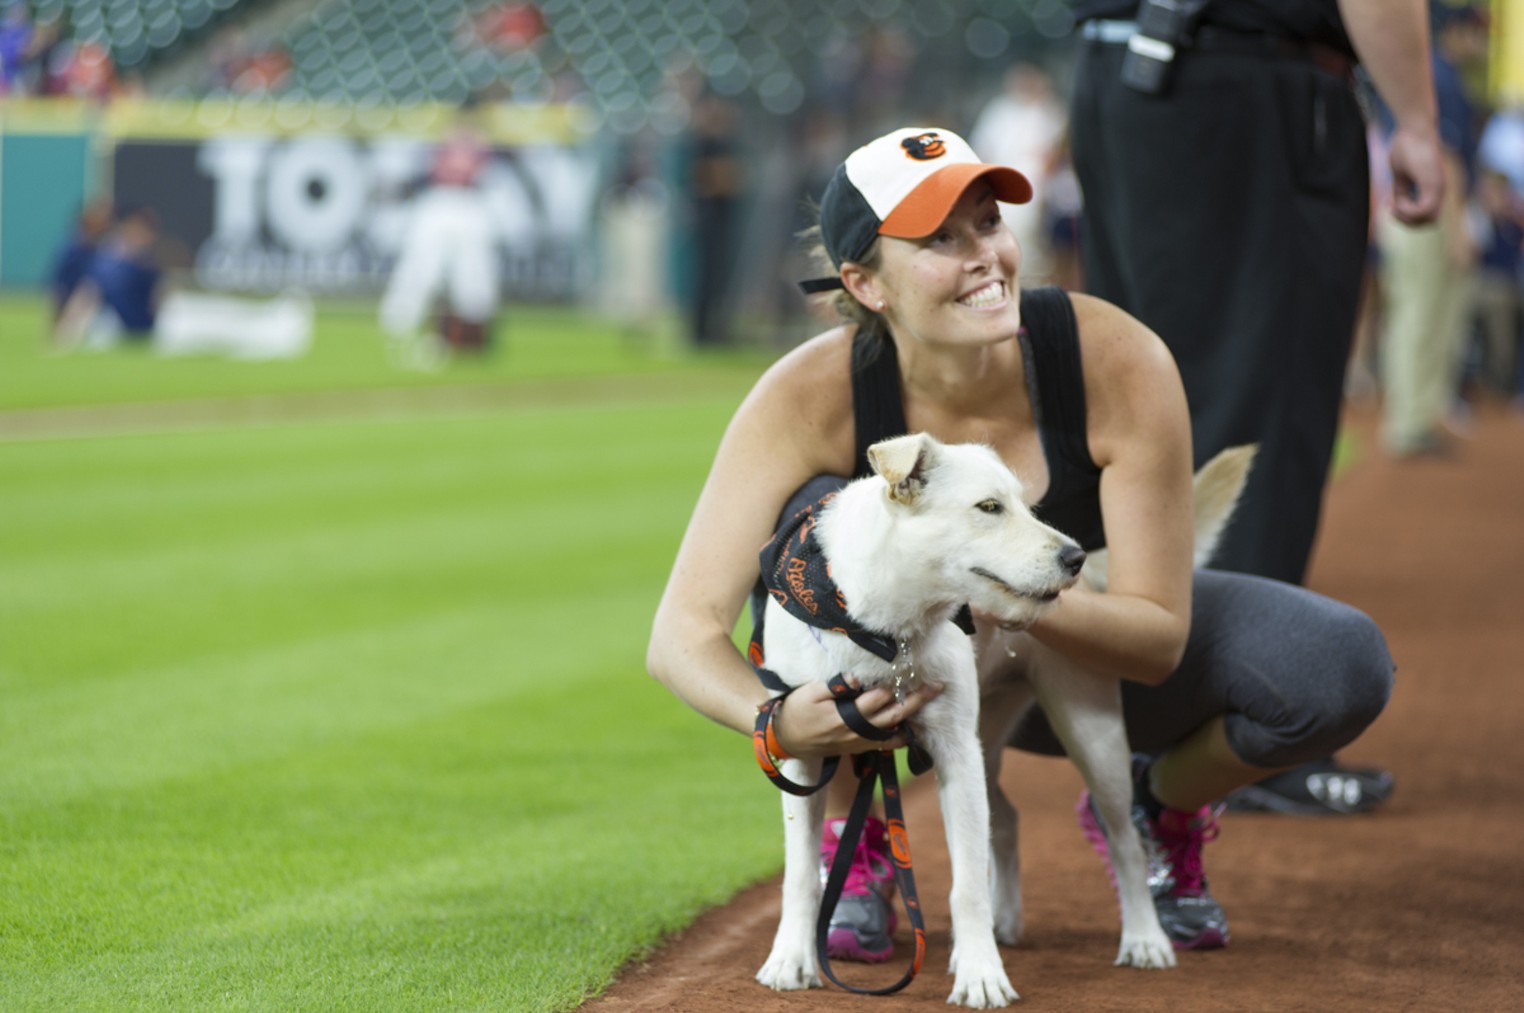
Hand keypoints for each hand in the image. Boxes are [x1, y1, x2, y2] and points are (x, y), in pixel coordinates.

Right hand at [770, 679, 943, 757]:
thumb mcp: (810, 693)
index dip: (895, 685)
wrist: (786, 740)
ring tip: (928, 701)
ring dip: (913, 717)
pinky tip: (911, 724)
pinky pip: (886, 743)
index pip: (877, 699)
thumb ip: (835, 685)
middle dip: (917, 700)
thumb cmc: (797, 711)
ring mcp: (860, 742)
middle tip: (937, 687)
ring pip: (894, 732)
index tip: (912, 671)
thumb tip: (859, 677)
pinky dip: (901, 734)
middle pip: (894, 715)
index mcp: (845, 716)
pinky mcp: (859, 747)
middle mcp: (857, 732)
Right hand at [1387, 125, 1444, 225]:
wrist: (1414, 127)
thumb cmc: (1406, 145)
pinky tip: (1395, 201)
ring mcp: (1438, 187)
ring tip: (1394, 206)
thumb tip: (1395, 205)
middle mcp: (1439, 189)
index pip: (1426, 216)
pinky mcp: (1433, 183)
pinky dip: (1407, 211)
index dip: (1408, 218)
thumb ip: (1401, 190)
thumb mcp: (1400, 173)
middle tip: (1391, 209)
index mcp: (1433, 188)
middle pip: (1428, 222)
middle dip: (1408, 222)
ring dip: (1407, 218)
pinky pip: (1423, 210)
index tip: (1390, 205)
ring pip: (1427, 219)